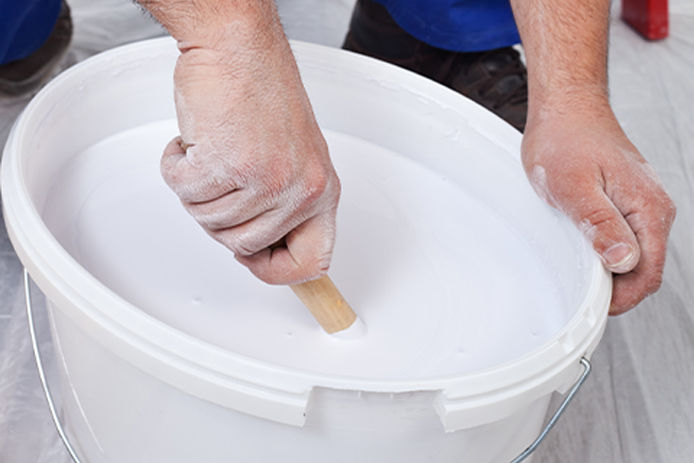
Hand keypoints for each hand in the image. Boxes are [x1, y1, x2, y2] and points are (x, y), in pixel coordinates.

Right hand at [161, 33, 339, 284]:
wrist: (238, 46)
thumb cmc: (261, 91)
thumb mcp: (292, 157)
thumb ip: (284, 203)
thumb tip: (266, 244)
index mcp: (321, 189)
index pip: (313, 260)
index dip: (279, 272)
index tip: (256, 262)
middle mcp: (299, 189)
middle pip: (244, 246)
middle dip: (221, 217)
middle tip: (222, 179)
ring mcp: (265, 180)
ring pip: (209, 221)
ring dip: (197, 188)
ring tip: (212, 149)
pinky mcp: (227, 165)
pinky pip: (185, 192)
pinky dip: (176, 167)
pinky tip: (194, 141)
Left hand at [521, 99, 675, 313]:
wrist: (566, 111)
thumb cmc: (566, 141)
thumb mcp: (574, 187)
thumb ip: (600, 225)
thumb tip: (624, 262)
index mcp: (648, 210)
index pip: (648, 274)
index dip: (621, 298)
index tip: (591, 306)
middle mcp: (653, 210)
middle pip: (644, 270)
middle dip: (614, 288)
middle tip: (577, 288)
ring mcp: (642, 206)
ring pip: (634, 257)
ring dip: (608, 270)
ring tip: (577, 265)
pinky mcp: (628, 203)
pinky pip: (624, 240)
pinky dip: (605, 252)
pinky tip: (582, 248)